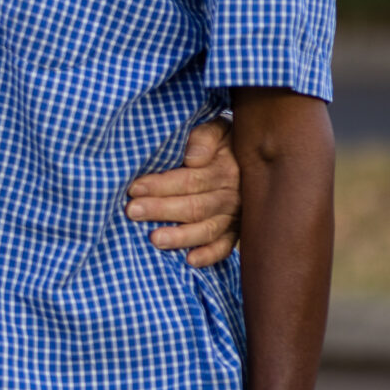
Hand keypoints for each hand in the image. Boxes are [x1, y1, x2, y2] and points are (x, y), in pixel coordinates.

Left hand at [127, 118, 239, 267]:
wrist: (257, 156)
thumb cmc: (226, 142)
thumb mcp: (219, 129)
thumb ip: (204, 138)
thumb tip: (192, 158)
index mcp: (224, 170)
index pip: (190, 180)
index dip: (161, 185)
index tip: (134, 188)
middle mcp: (230, 196)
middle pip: (194, 206)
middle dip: (161, 210)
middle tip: (132, 212)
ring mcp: (234, 216)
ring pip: (207, 229)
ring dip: (181, 236)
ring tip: (155, 239)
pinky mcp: (237, 232)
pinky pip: (225, 247)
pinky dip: (210, 255)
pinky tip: (190, 261)